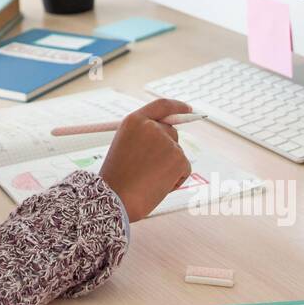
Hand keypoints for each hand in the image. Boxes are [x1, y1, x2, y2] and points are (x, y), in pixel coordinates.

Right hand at [98, 98, 192, 221]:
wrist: (115, 198)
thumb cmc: (116, 178)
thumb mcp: (125, 146)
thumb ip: (144, 136)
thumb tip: (169, 138)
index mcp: (134, 120)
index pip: (162, 106)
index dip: (177, 106)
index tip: (188, 109)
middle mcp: (151, 126)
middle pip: (172, 132)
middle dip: (167, 149)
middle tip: (151, 169)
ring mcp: (167, 142)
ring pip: (177, 153)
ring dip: (169, 167)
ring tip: (147, 179)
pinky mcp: (179, 158)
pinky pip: (184, 169)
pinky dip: (175, 180)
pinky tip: (157, 186)